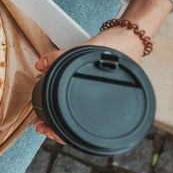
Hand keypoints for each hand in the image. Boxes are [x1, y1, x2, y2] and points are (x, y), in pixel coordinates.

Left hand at [33, 0, 172, 141]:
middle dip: (58, 130)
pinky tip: (59, 107)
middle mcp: (104, 106)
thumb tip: (40, 64)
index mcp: (103, 101)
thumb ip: (58, 58)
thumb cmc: (116, 47)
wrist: (132, 37)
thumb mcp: (83, 51)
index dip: (60, 134)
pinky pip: (84, 109)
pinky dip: (70, 111)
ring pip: (80, 121)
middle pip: (77, 130)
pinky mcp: (101, 92)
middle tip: (42, 127)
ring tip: (47, 121)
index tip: (46, 131)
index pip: (79, 131)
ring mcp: (103, 100)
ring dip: (63, 123)